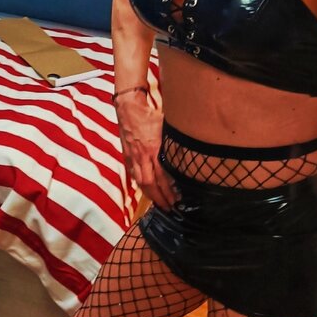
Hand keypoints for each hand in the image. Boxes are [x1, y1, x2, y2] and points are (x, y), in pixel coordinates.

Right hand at [114, 94, 178, 210]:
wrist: (128, 108)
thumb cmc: (150, 115)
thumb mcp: (167, 126)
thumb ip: (174, 141)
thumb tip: (189, 151)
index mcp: (154, 149)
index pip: (162, 176)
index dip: (168, 191)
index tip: (176, 200)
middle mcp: (142, 156)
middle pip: (150, 184)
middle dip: (159, 198)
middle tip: (168, 208)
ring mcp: (132, 157)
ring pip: (140, 181)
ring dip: (150, 194)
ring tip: (159, 202)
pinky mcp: (127, 155)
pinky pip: (134, 174)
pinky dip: (141, 185)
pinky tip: (147, 190)